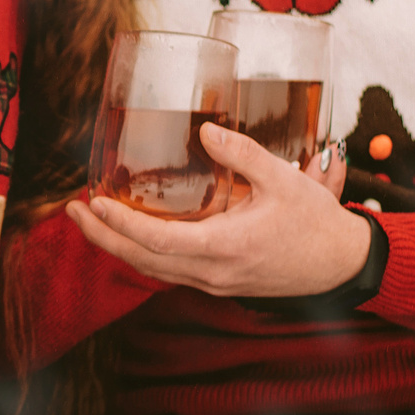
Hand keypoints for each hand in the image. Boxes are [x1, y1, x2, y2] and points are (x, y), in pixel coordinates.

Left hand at [66, 123, 372, 297]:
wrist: (341, 266)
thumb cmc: (317, 225)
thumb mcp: (284, 180)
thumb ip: (244, 154)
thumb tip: (208, 131)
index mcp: (226, 248)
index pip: (158, 241)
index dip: (121, 224)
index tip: (94, 203)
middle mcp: (212, 272)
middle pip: (141, 261)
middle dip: (102, 238)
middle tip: (72, 211)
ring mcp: (213, 282)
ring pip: (152, 270)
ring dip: (118, 247)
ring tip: (91, 220)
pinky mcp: (216, 283)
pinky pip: (169, 271)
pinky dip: (142, 254)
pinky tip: (130, 234)